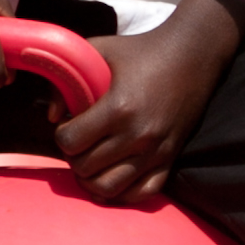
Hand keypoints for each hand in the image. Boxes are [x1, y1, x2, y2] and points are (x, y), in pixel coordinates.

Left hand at [55, 0, 241, 204]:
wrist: (192, 56)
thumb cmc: (141, 51)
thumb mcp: (98, 51)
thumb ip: (65, 79)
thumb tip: (52, 116)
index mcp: (119, 108)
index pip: (70, 141)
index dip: (62, 134)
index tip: (70, 124)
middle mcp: (138, 134)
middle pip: (85, 167)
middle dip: (74, 155)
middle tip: (80, 141)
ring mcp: (156, 151)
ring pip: (108, 188)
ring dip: (92, 178)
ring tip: (91, 162)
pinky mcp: (170, 158)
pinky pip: (141, 193)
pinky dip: (122, 193)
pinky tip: (112, 177)